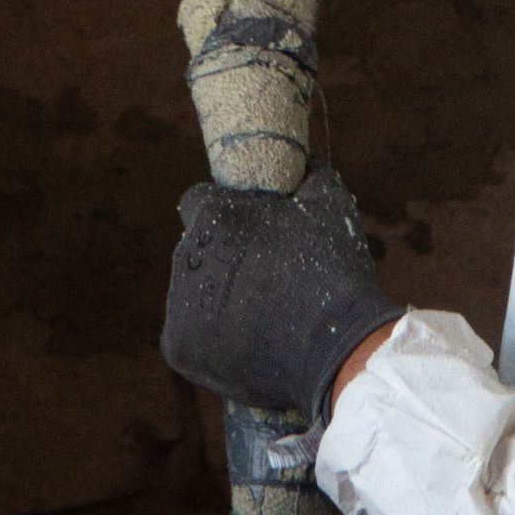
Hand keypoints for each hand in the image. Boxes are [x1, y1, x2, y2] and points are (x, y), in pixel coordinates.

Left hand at [161, 163, 402, 420]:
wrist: (336, 351)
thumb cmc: (332, 270)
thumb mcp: (329, 202)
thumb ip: (308, 173)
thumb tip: (303, 163)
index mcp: (214, 216)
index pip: (200, 200)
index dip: (224, 211)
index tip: (248, 228)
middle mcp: (186, 256)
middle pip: (195, 247)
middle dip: (220, 254)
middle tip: (259, 273)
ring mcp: (178, 306)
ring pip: (188, 289)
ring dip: (213, 294)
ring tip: (257, 311)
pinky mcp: (179, 348)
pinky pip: (189, 332)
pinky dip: (210, 336)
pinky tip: (244, 337)